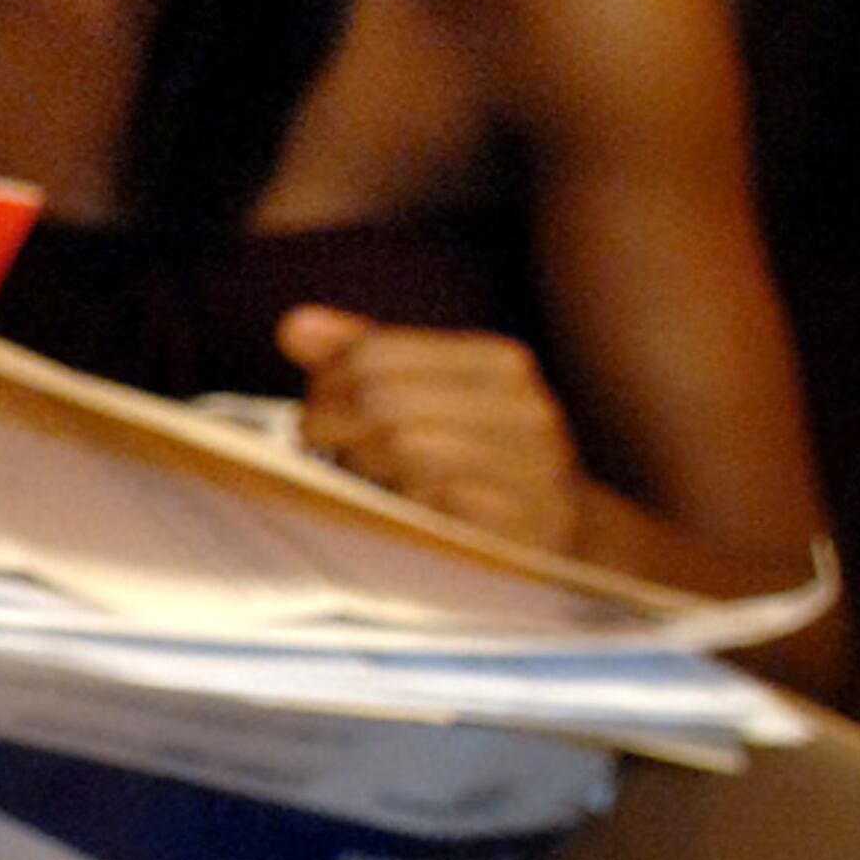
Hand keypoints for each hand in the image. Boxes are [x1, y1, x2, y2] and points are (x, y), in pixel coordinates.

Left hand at [275, 306, 583, 552]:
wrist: (565, 533)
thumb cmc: (477, 461)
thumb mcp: (427, 398)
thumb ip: (363, 358)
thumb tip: (294, 327)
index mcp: (499, 364)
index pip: (378, 353)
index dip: (325, 384)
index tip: (311, 416)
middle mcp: (526, 409)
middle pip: (386, 400)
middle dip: (332, 426)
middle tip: (317, 450)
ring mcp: (534, 469)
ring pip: (409, 447)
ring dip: (361, 467)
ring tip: (350, 478)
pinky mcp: (528, 526)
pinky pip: (443, 503)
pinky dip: (403, 505)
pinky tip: (392, 509)